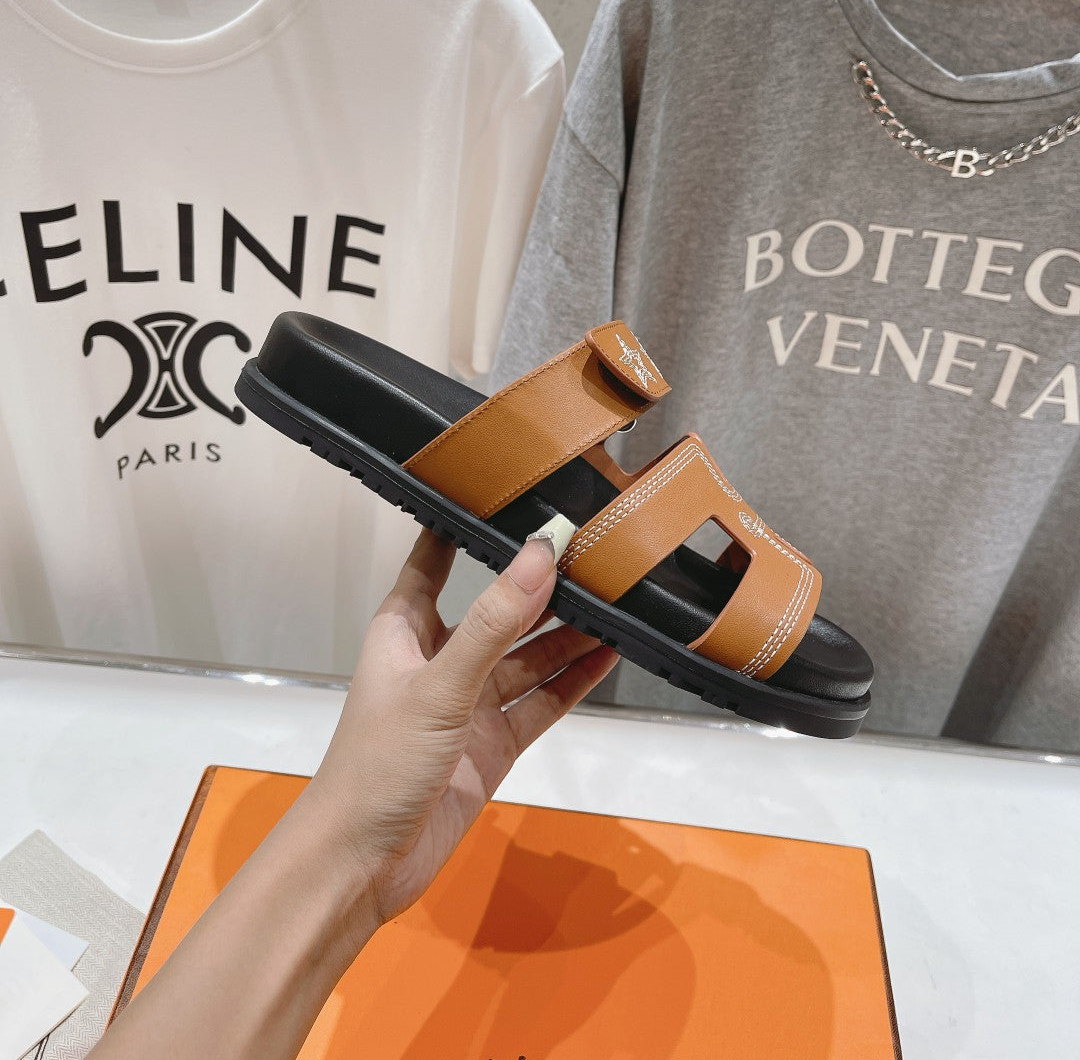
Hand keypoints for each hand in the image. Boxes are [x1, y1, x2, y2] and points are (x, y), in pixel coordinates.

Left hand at [303, 529, 617, 931]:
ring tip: (616, 598)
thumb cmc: (378, 764)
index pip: (436, 558)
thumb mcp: (439, 686)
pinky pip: (541, 702)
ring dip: (566, 633)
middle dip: (539, 582)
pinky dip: (573, 681)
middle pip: (497, 608)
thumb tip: (539, 556)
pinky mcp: (493, 744)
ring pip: (527, 655)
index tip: (512, 488)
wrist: (362, 865)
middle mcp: (439, 658)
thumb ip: (494, 624)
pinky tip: (608, 656)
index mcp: (405, 629)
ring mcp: (469, 703)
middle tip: (594, 548)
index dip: (469, 525)